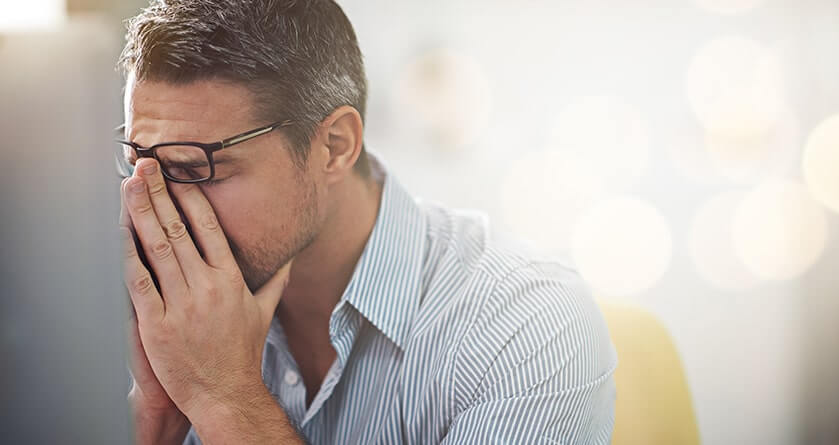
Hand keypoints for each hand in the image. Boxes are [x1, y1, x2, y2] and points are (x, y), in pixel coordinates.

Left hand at [120, 158, 292, 420]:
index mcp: (231, 279)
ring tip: (130, 185)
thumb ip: (276, 280)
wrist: (225, 393)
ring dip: (141, 213)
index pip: (210, 227)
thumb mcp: (264, 312)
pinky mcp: (157, 324)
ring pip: (157, 248)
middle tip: (147, 165)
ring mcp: (181, 304)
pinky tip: (119, 230)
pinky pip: (139, 281)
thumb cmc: (243, 352)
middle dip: (161, 193)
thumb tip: (290, 258)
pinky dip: (127, 253)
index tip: (178, 174)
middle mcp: (207, 286)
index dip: (191, 197)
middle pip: (179, 230)